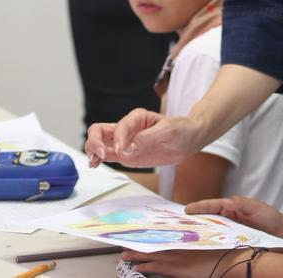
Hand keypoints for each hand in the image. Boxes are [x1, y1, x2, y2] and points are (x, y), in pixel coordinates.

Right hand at [86, 109, 202, 168]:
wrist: (189, 140)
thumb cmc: (181, 130)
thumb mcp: (169, 131)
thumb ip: (148, 139)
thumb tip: (127, 150)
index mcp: (137, 118)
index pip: (120, 127)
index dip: (118, 140)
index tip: (121, 152)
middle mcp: (127, 129)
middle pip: (100, 130)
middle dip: (95, 142)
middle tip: (99, 155)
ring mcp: (125, 142)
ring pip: (100, 142)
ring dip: (93, 151)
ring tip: (93, 162)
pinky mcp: (127, 155)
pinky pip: (108, 155)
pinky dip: (99, 159)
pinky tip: (95, 164)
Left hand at [122, 246, 251, 277]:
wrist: (225, 260)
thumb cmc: (217, 252)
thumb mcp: (204, 242)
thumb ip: (192, 240)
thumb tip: (185, 238)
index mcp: (182, 238)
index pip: (160, 234)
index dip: (148, 234)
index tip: (138, 231)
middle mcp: (176, 246)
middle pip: (152, 243)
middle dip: (137, 244)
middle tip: (124, 243)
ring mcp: (175, 258)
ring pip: (150, 255)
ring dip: (137, 255)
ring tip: (125, 255)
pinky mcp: (175, 270)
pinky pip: (155, 268)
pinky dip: (145, 267)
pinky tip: (138, 268)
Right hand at [186, 196, 282, 235]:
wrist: (279, 232)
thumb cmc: (268, 216)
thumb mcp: (256, 207)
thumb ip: (242, 204)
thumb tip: (228, 202)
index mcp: (229, 205)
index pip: (211, 205)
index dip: (198, 207)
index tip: (186, 210)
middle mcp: (226, 215)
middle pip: (207, 217)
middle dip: (194, 220)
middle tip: (179, 224)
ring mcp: (228, 227)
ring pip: (210, 228)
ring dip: (200, 231)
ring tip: (186, 235)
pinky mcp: (231, 237)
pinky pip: (217, 237)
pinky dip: (209, 240)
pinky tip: (202, 245)